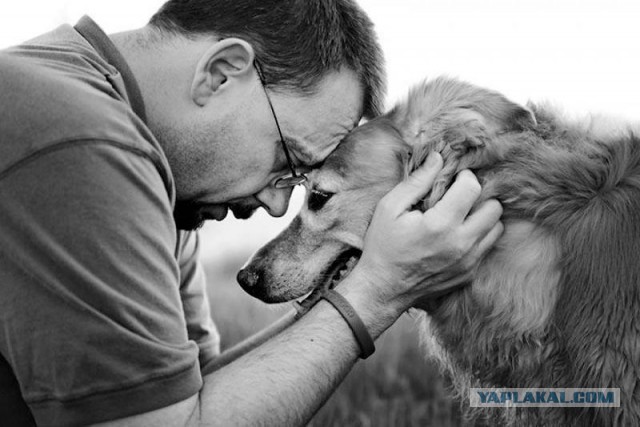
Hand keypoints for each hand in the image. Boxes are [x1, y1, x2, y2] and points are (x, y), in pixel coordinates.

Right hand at [353, 151, 503, 312]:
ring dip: (483, 216)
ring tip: (462, 214)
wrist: (383, 289)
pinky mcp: (469, 273)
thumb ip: (417, 181)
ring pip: (496, 228)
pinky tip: (457, 234)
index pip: (473, 187)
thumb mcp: (390, 207)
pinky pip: (487, 247)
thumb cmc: (382, 246)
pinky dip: (478, 236)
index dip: (464, 176)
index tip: (453, 179)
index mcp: (440, 224)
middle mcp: (460, 243)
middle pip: (494, 207)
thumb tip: (438, 157)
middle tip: (460, 196)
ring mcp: (468, 261)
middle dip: (479, 195)